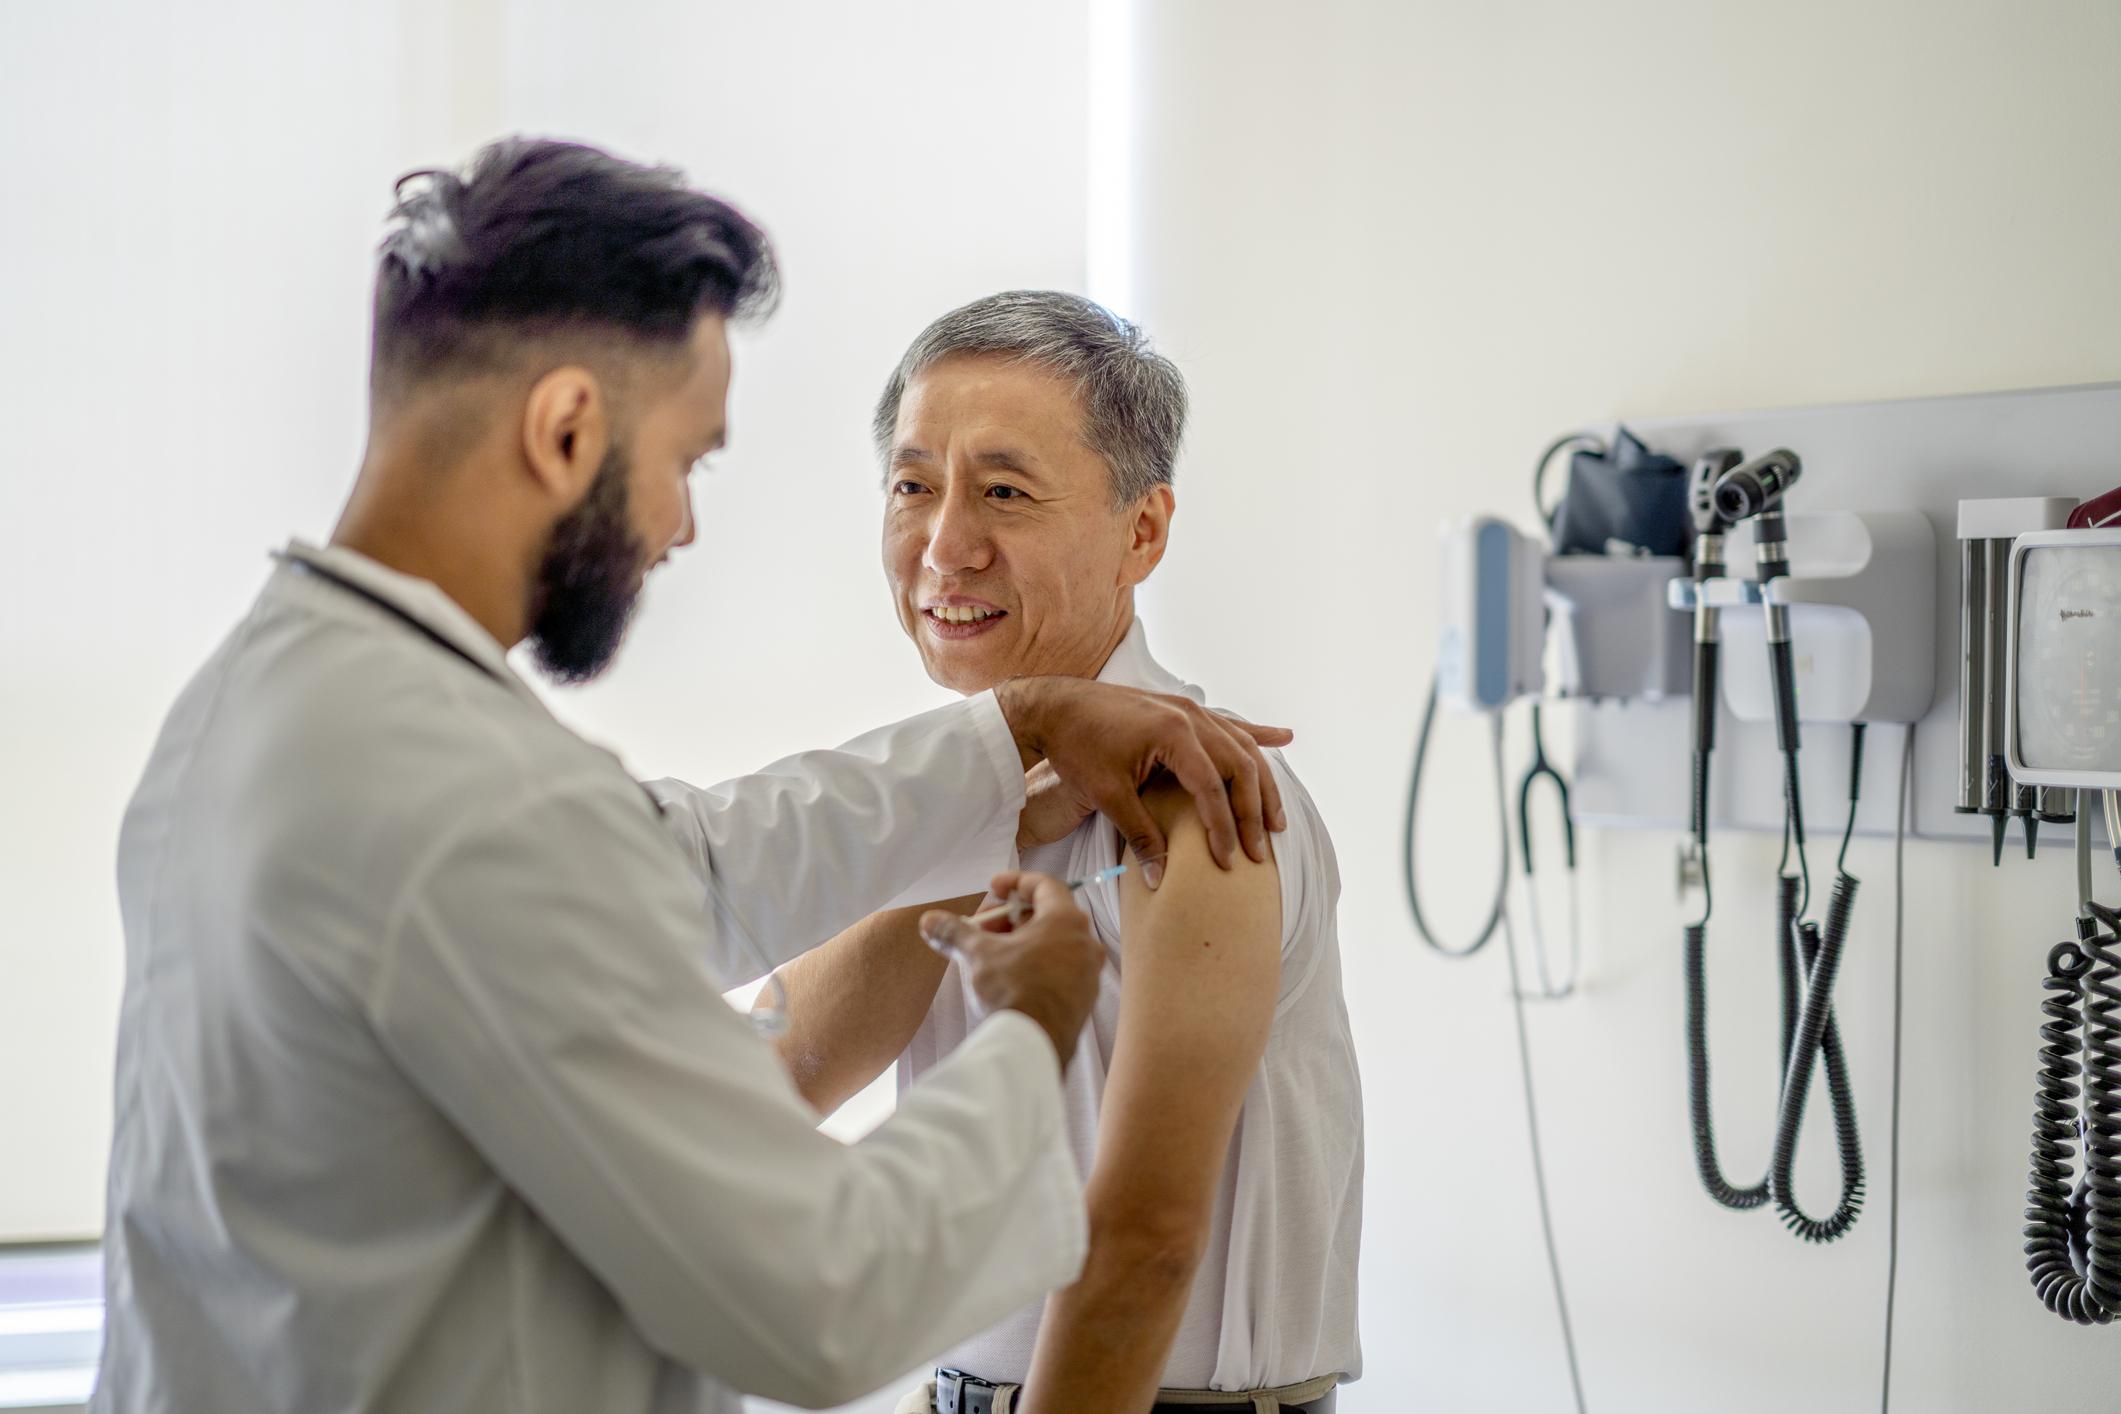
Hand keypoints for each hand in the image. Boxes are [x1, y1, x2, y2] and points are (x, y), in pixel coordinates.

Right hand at [919, 872, 1103, 1069]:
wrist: (1033, 1045)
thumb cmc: (1013, 991)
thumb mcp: (977, 954)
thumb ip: (954, 932)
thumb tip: (930, 921)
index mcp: (1066, 921)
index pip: (1044, 885)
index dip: (1015, 883)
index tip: (994, 889)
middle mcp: (1084, 943)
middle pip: (1047, 915)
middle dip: (1011, 919)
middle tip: (983, 929)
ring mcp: (1088, 973)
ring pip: (1054, 944)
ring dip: (1022, 943)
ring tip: (991, 955)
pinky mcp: (1083, 998)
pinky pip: (1060, 969)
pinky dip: (1036, 965)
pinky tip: (1009, 979)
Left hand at [995, 678, 1291, 887]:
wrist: (1056, 705)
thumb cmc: (1077, 747)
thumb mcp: (1108, 795)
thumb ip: (1140, 835)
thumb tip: (1161, 878)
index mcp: (1173, 735)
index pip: (1213, 789)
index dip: (1223, 828)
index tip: (1229, 860)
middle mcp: (1190, 717)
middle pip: (1240, 767)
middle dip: (1253, 812)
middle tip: (1260, 850)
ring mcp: (1189, 710)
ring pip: (1242, 748)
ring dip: (1262, 783)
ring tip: (1276, 819)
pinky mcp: (1183, 710)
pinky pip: (1230, 725)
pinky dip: (1257, 735)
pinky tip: (1285, 738)